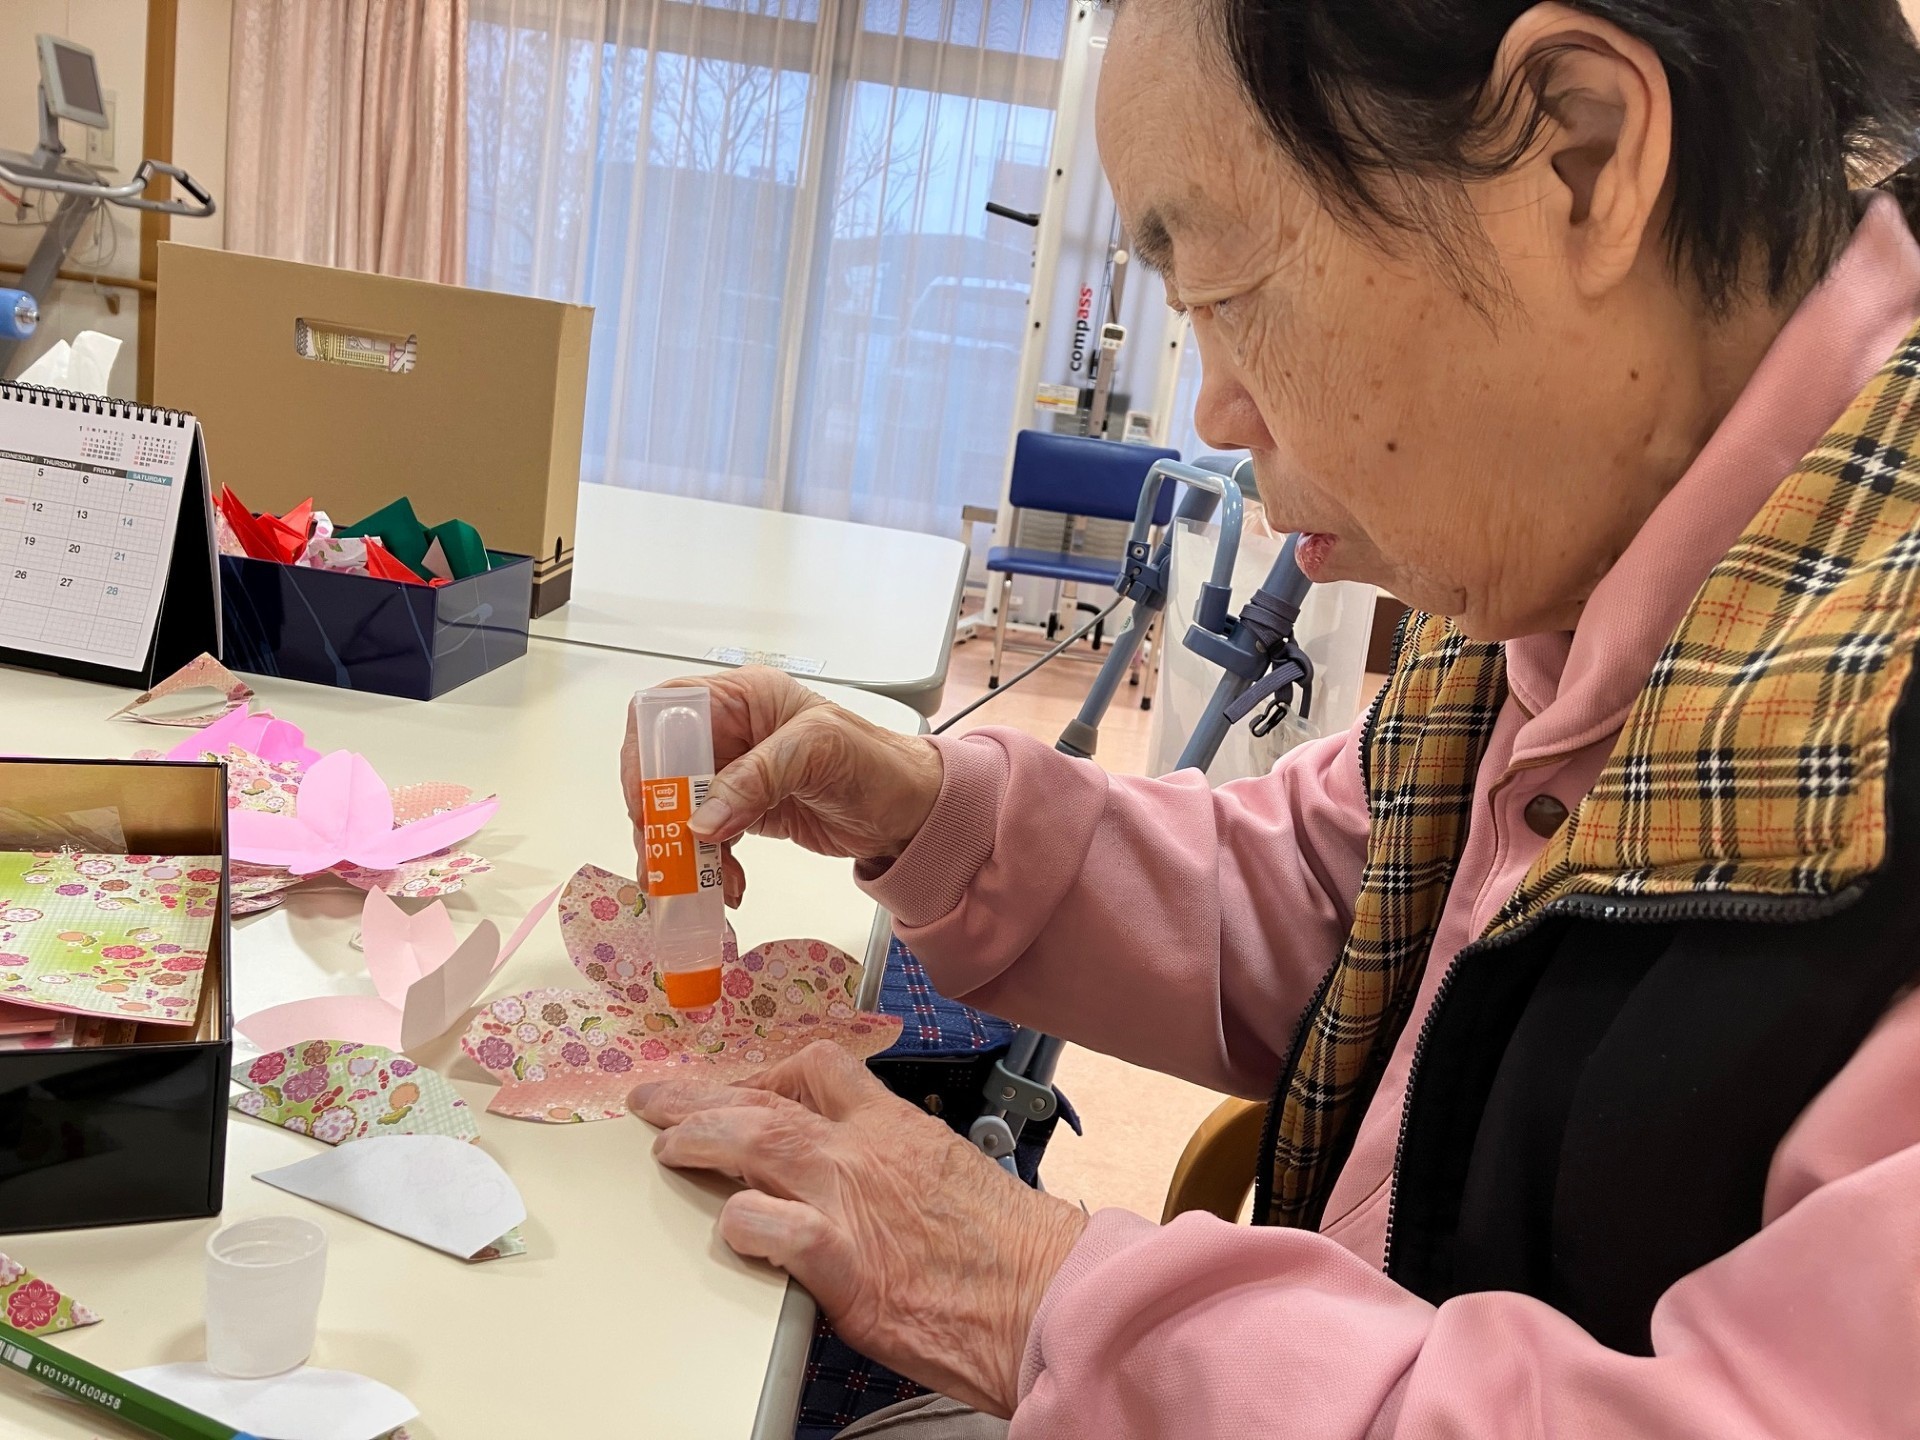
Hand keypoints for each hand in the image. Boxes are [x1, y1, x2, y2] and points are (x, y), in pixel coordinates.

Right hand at [621, 668, 943, 904]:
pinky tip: (727, 886)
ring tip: (691, 884)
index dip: (647, 750)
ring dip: (680, 851)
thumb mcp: (819, 752)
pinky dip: (708, 867)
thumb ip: (758, 778)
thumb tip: (701, 820)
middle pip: (662, 766)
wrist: (910, 813)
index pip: (668, 709)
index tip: (648, 799)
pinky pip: (705, 839)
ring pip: (678, 810)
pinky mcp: (743, 812)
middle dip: (657, 814)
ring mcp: (734, 775)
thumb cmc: (878, 763)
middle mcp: (731, 732)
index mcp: (743, 698)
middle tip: (662, 854)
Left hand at [631, 1042, 1087, 1416]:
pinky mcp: (845, 1266)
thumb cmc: (1012, 1251)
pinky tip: (730, 1226)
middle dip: (700, 1093)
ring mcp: (851, 1203)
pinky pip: (771, 1227)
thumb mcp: (952, 1173)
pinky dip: (742, 1223)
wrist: (1047, 1297)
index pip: (821, 1067)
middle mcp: (866, 1151)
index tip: (739, 1087)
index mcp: (897, 1125)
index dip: (765, 1074)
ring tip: (667, 1145)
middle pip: (767, 1097)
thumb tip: (856, 1178)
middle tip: (656, 1099)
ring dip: (699, 1137)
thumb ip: (895, 1164)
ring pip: (754, 1141)